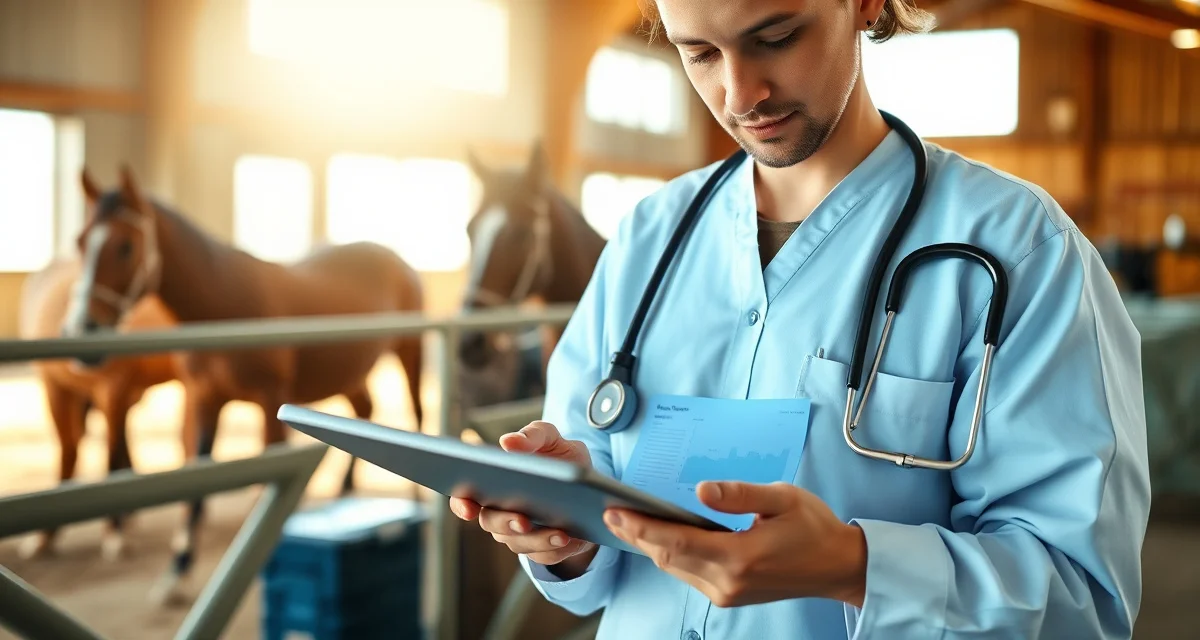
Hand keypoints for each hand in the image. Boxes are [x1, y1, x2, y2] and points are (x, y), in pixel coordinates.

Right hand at [449, 421, 598, 571]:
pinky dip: (554, 549)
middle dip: (506, 523)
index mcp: (493, 483)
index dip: (462, 504)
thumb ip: (531, 435)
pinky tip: (568, 538)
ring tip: (559, 532)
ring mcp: (519, 533)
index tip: (470, 508)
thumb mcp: (549, 438)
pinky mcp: (542, 549)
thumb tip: (508, 442)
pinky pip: (544, 555)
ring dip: (538, 539)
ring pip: (519, 543)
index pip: (464, 497)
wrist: (588, 483)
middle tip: (523, 520)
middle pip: (491, 523)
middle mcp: (500, 511)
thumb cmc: (559, 456)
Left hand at [603, 481, 866, 607]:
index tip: (617, 512)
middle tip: (610, 514)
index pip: (677, 541)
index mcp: (740, 556)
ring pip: (675, 568)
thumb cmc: (813, 528)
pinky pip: (689, 574)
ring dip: (649, 546)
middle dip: (636, 535)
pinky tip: (658, 539)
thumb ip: (739, 493)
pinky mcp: (729, 595)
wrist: (839, 567)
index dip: (643, 527)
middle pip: (668, 558)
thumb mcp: (782, 498)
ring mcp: (727, 593)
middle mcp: (728, 581)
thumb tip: (702, 490)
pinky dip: (669, 555)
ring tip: (626, 523)